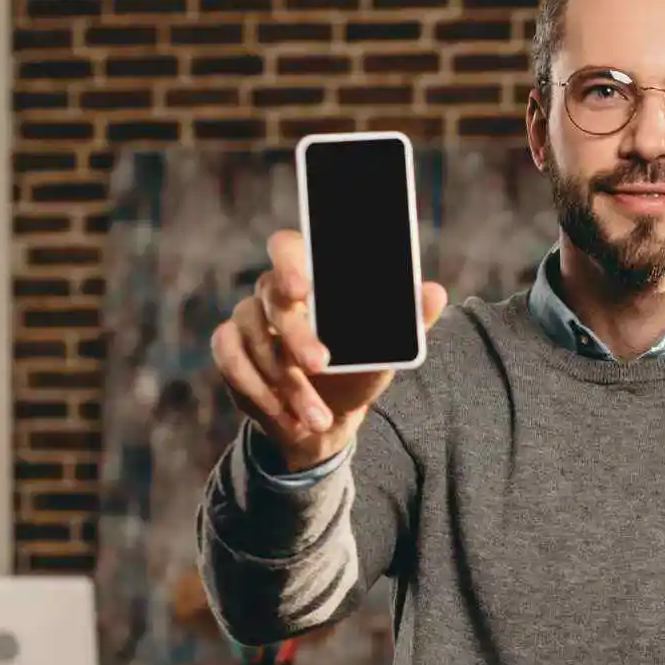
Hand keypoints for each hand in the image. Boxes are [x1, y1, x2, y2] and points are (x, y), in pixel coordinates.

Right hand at [210, 228, 449, 472]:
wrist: (329, 415)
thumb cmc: (358, 369)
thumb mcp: (386, 349)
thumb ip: (408, 320)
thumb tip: (435, 293)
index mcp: (311, 278)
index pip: (287, 248)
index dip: (288, 262)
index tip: (303, 289)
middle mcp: (274, 293)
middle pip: (272, 298)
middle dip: (297, 336)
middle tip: (321, 366)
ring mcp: (248, 319)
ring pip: (253, 338)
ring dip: (285, 382)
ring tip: (316, 417)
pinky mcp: (230, 349)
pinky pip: (230, 360)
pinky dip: (256, 389)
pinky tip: (283, 414)